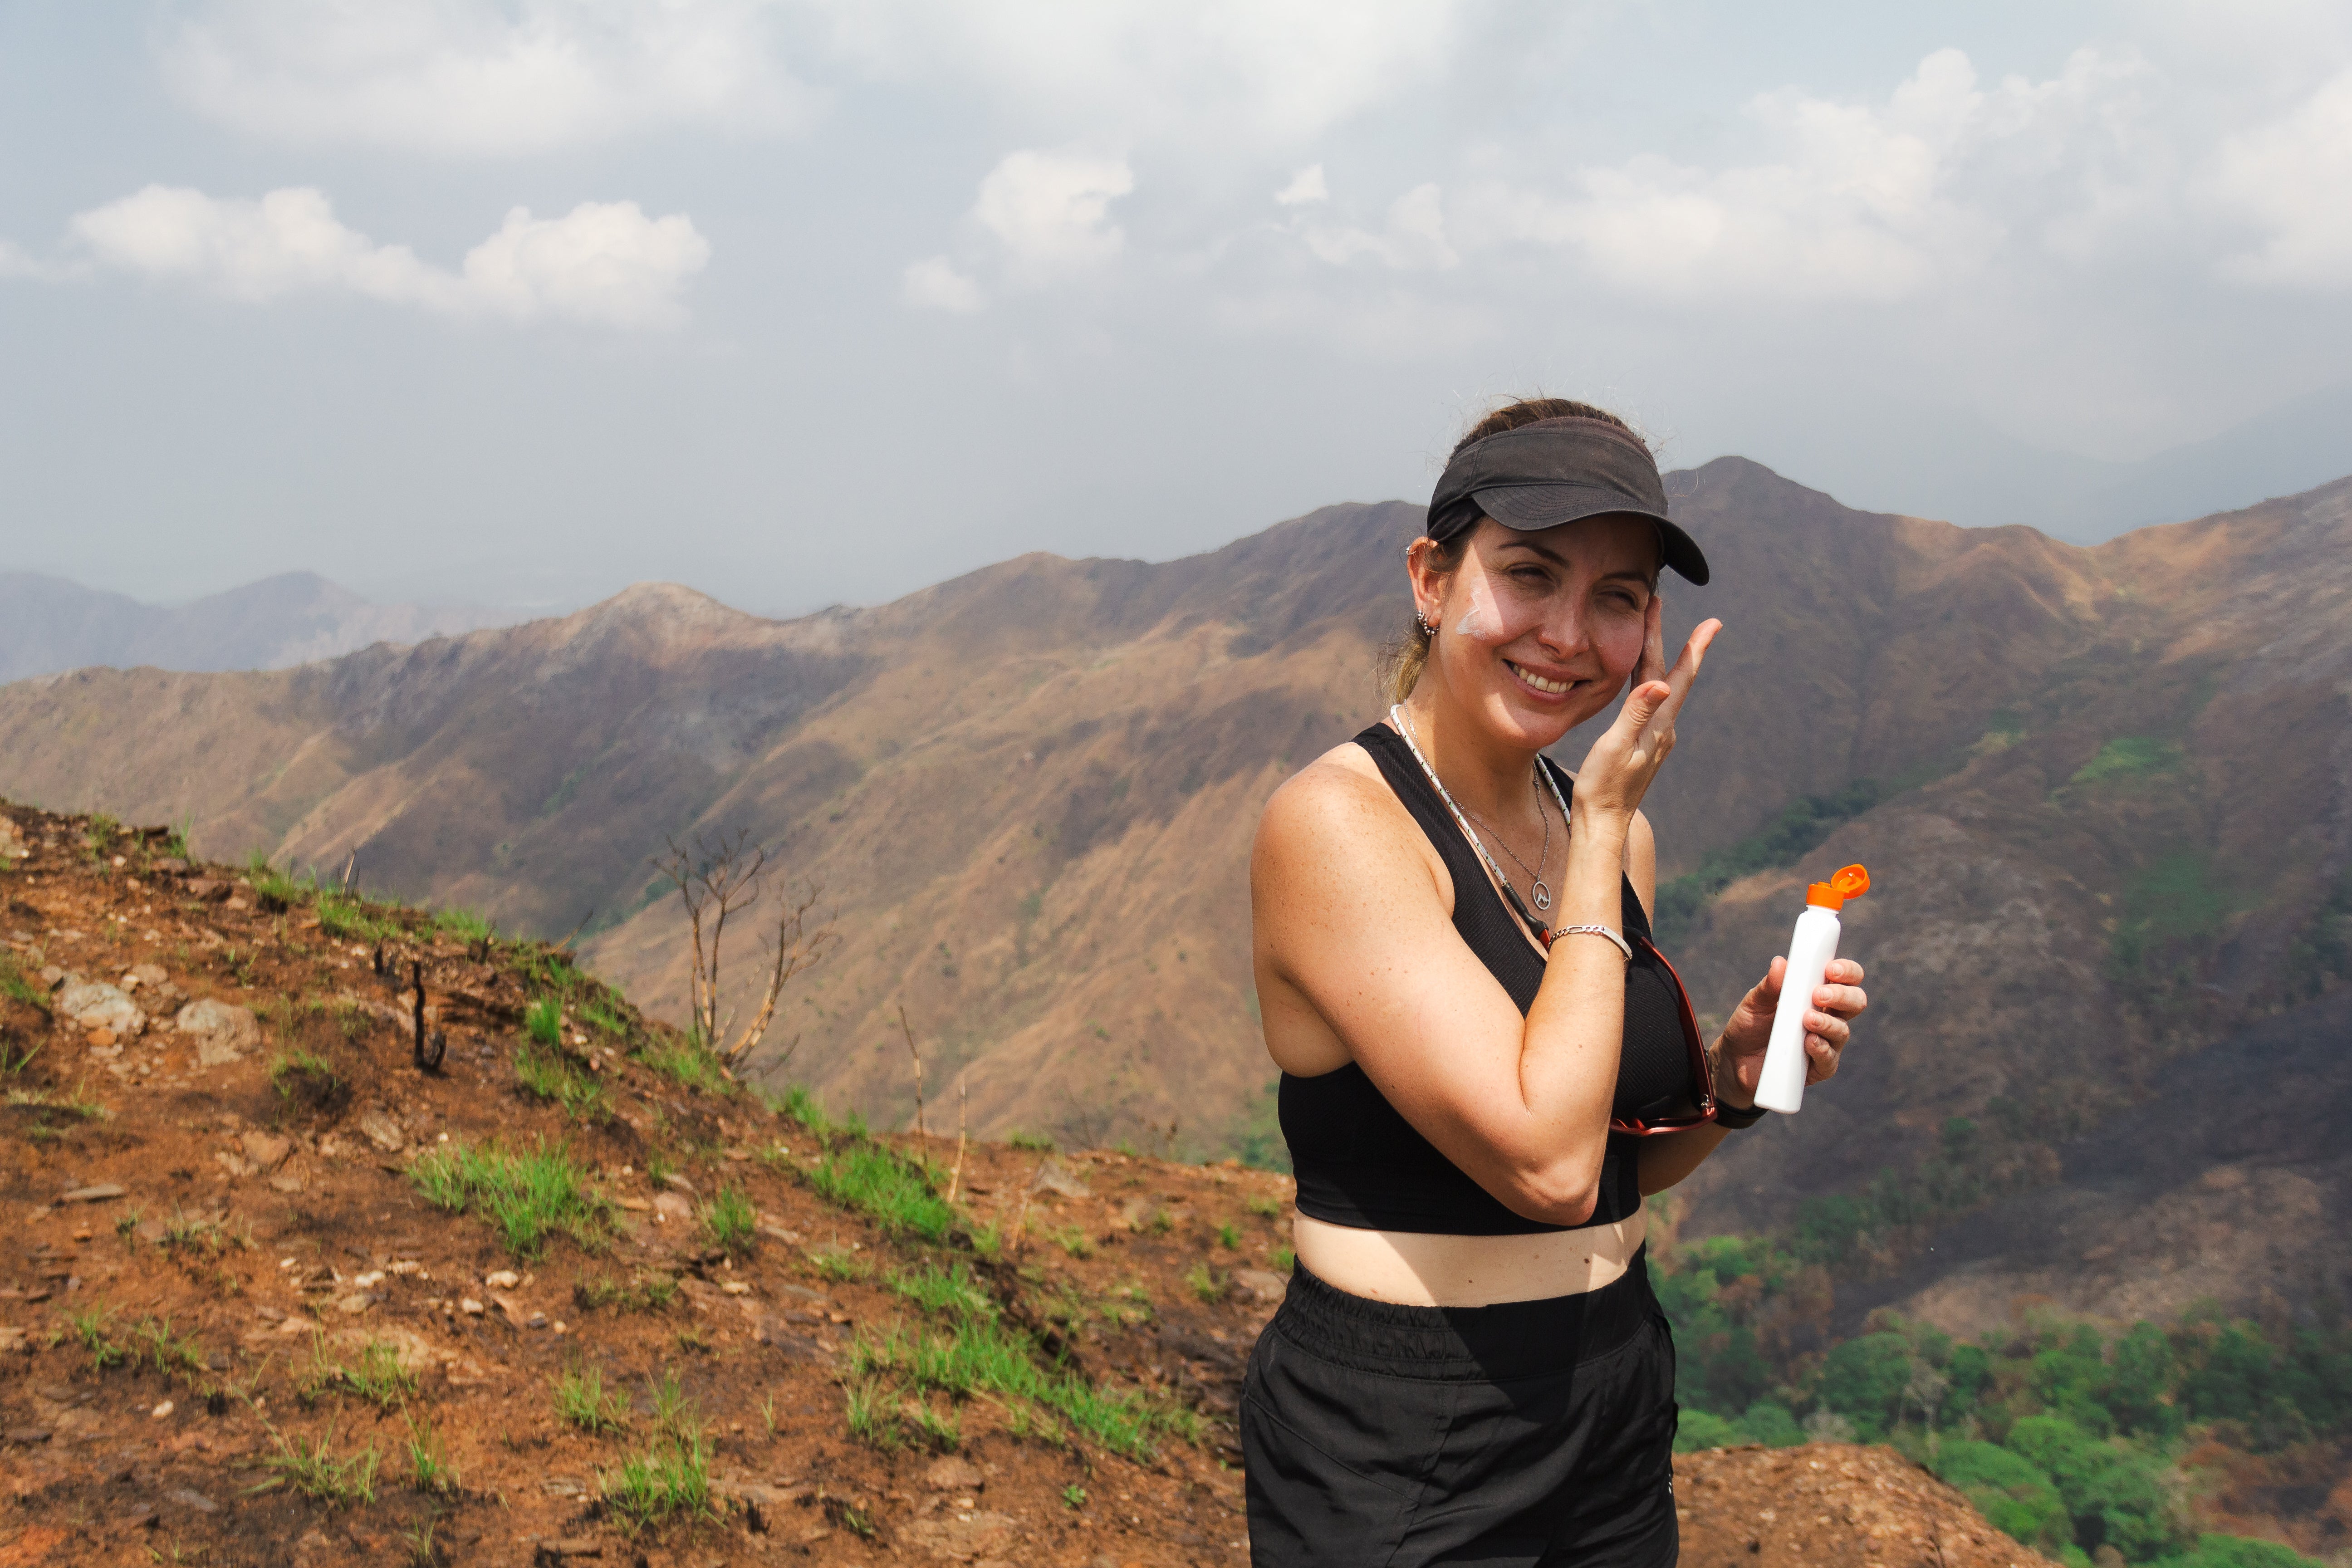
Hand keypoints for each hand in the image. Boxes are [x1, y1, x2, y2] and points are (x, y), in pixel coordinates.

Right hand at [1572, 598, 1720, 825]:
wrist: (1602, 822)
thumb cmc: (1603, 788)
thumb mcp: (1614, 748)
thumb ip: (1636, 714)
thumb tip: (1661, 684)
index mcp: (1659, 726)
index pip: (1680, 678)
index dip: (1695, 648)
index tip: (1713, 622)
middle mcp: (1663, 729)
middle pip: (1668, 675)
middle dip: (1669, 640)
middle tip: (1661, 607)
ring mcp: (1655, 737)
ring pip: (1659, 687)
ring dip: (1658, 657)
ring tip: (1651, 631)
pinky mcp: (1644, 743)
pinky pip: (1649, 702)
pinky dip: (1646, 678)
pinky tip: (1640, 675)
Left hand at [1712, 957, 1868, 1106]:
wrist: (1734, 1059)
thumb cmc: (1751, 1025)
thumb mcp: (1755, 1002)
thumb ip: (1770, 984)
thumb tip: (1780, 962)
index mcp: (1819, 994)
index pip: (1847, 978)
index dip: (1846, 971)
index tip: (1830, 969)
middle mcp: (1829, 1017)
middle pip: (1855, 1002)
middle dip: (1842, 995)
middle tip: (1819, 994)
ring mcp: (1827, 1043)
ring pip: (1842, 1031)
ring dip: (1827, 1023)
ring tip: (1807, 1019)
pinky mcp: (1818, 1067)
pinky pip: (1829, 1059)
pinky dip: (1821, 1049)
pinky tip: (1808, 1042)